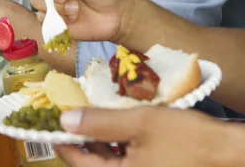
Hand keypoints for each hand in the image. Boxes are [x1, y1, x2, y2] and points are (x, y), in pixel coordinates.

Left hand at [56, 106, 240, 166]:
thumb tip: (64, 119)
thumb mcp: (139, 123)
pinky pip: (124, 161)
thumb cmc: (183, 137)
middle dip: (81, 137)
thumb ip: (99, 122)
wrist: (223, 152)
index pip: (78, 163)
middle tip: (71, 110)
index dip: (62, 139)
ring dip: (98, 139)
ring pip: (108, 161)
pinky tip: (118, 124)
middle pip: (91, 163)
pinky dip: (116, 144)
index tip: (49, 118)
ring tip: (92, 112)